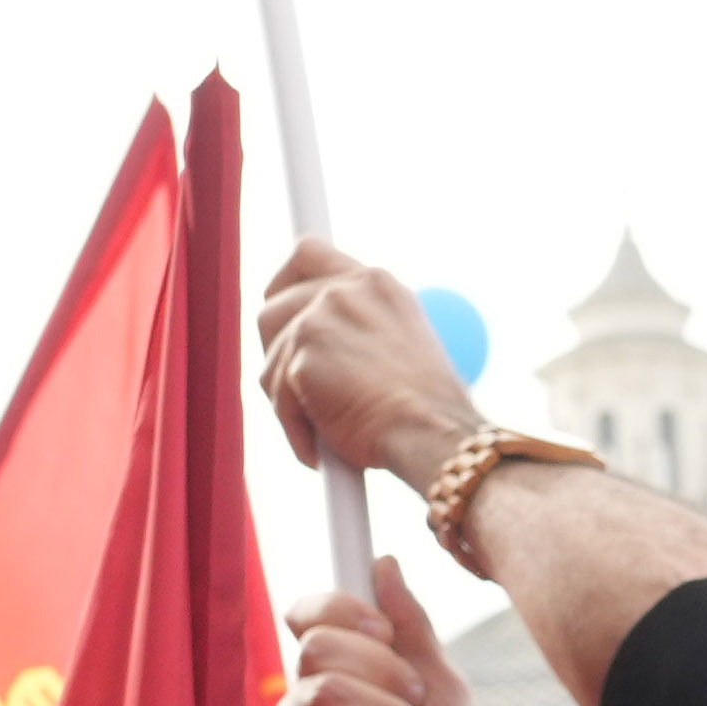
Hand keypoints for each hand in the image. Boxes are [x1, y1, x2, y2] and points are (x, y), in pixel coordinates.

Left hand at [255, 242, 483, 512]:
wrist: (435, 435)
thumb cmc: (430, 413)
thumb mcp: (403, 350)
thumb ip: (363, 332)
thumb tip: (326, 351)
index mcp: (377, 284)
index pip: (309, 253)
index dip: (284, 282)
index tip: (279, 308)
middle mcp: (346, 290)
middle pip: (273, 305)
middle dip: (273, 349)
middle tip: (289, 387)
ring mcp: (321, 318)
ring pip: (271, 358)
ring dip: (286, 398)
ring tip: (320, 432)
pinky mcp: (302, 353)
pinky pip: (277, 394)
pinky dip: (294, 428)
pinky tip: (319, 451)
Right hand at [274, 562, 485, 705]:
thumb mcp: (441, 692)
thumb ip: (412, 631)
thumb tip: (383, 564)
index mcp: (339, 671)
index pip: (310, 611)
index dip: (341, 608)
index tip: (382, 631)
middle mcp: (306, 697)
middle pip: (321, 645)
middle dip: (388, 677)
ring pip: (329, 692)